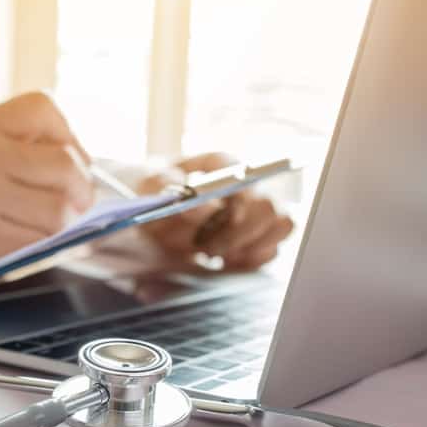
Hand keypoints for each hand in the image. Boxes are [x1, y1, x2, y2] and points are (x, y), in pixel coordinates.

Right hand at [0, 92, 94, 285]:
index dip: (67, 135)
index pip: (44, 110)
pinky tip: (28, 243)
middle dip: (81, 189)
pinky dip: (46, 248)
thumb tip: (90, 170)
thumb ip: (29, 142)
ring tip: (44, 224)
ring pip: (61, 213)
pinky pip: (42, 246)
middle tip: (75, 202)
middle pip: (66, 167)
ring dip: (64, 225)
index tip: (64, 157)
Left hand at [137, 152, 293, 269]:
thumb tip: (208, 207)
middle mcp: (242, 185)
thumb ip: (170, 187)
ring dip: (251, 245)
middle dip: (240, 233)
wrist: (146, 216)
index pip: (244, 172)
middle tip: (208, 246)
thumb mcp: (149, 185)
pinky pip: (272, 249)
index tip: (230, 217)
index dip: (243, 195)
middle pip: (268, 206)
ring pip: (280, 225)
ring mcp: (252, 211)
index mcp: (218, 166)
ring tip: (218, 254)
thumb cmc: (149, 192)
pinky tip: (226, 261)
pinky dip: (252, 259)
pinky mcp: (253, 237)